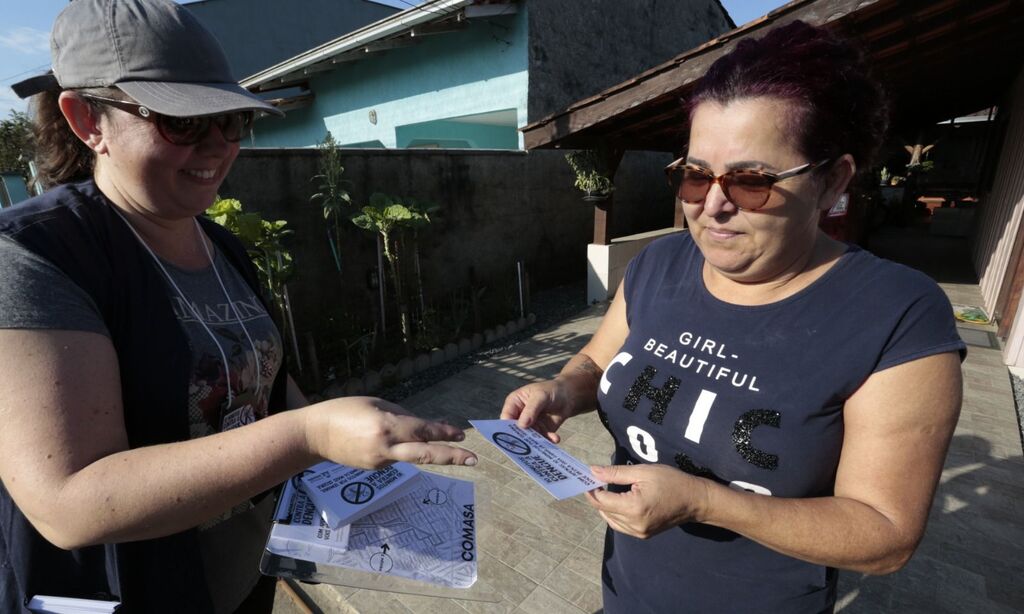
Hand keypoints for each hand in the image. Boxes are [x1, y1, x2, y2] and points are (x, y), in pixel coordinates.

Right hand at [305, 396, 476, 468]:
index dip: (445, 432)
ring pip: (412, 456)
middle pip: (426, 454)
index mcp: (386, 426)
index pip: (423, 430)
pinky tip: (395, 440)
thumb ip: (402, 415)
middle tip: (475, 459)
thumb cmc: (343, 410)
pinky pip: (397, 457)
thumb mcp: (376, 404)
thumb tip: (425, 425)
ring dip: (429, 451)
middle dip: (452, 456)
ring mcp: (380, 462)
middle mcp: (386, 448)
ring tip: (449, 448)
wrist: (314, 436)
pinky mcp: (375, 469)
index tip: (463, 434)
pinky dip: (404, 449)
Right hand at [500, 379, 575, 442]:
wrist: (568, 396)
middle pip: (516, 430)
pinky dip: (548, 440)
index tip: (512, 437)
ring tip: (544, 443)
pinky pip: (542, 438)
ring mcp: (530, 424)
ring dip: (536, 441)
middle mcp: (520, 415)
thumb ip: (531, 409)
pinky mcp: (541, 431)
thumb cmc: (551, 390)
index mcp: (514, 403)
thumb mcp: (541, 396)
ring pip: (529, 437)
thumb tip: (522, 425)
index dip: (507, 428)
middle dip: (521, 438)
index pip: (506, 417)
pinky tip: (555, 438)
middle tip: (527, 445)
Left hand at [586, 464, 709, 538]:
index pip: (602, 501)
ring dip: (604, 507)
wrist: (695, 500)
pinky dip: (614, 515)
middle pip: (604, 511)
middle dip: (597, 497)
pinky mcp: (643, 535)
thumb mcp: (643, 471)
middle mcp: (634, 524)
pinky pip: (620, 526)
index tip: (587, 478)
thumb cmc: (671, 481)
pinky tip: (617, 502)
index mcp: (634, 507)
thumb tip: (593, 471)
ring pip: (610, 520)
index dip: (592, 489)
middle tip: (596, 481)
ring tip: (605, 490)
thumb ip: (615, 473)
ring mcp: (639, 532)